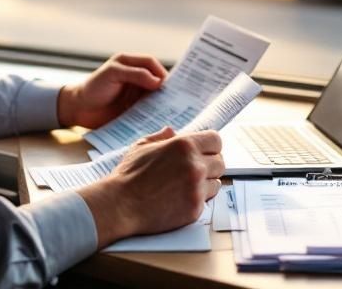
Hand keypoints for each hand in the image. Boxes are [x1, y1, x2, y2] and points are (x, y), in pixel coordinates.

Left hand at [57, 53, 166, 128]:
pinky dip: (155, 114)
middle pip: (157, 80)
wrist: (78, 109)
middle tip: (178, 98)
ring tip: (173, 111)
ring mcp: (135, 95)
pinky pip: (148, 110)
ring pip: (155, 96)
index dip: (161, 71)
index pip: (151, 64)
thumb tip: (159, 81)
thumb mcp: (113, 74)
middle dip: (166, 88)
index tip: (172, 84)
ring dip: (162, 103)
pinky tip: (160, 119)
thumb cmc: (92, 87)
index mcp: (130, 64)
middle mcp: (135, 78)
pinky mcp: (134, 110)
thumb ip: (135, 74)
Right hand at [77, 127, 224, 246]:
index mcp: (184, 145)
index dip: (210, 146)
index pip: (216, 140)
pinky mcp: (195, 209)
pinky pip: (206, 201)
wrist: (121, 205)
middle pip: (220, 162)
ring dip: (205, 183)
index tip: (204, 152)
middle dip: (209, 165)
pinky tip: (179, 199)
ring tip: (185, 186)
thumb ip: (161, 137)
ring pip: (216, 183)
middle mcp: (195, 165)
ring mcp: (197, 188)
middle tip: (194, 170)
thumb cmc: (128, 175)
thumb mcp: (141, 146)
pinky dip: (196, 200)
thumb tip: (172, 131)